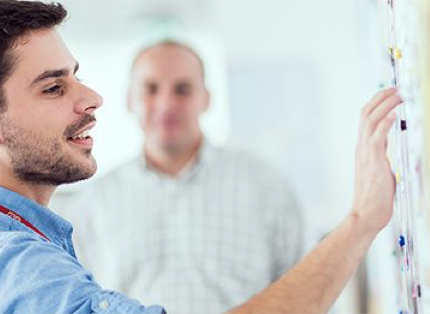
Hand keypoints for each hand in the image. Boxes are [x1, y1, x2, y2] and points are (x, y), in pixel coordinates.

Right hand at [352, 88, 401, 232]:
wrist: (366, 214)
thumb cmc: (374, 196)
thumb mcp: (380, 169)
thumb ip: (382, 154)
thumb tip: (390, 144)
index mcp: (363, 149)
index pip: (367, 118)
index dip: (378, 103)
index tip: (391, 93)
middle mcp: (362, 148)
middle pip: (367, 114)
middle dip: (382, 98)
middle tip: (398, 88)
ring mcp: (366, 154)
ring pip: (371, 121)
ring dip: (386, 105)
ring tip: (399, 95)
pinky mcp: (373, 162)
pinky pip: (377, 137)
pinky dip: (385, 123)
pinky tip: (394, 114)